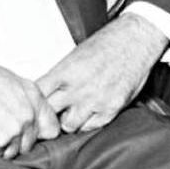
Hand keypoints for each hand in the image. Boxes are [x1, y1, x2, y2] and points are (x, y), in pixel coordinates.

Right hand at [0, 43, 60, 158]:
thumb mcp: (11, 81)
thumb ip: (27, 100)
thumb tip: (32, 115)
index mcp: (34, 98)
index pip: (52, 129)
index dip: (39, 133)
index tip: (29, 133)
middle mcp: (28, 115)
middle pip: (30, 143)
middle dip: (16, 140)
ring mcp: (14, 130)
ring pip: (13, 151)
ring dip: (1, 144)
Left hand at [36, 12, 167, 133]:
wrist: (135, 41)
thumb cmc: (106, 43)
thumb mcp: (75, 54)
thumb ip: (60, 74)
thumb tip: (46, 89)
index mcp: (66, 71)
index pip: (38, 93)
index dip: (34, 99)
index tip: (35, 99)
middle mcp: (78, 88)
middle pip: (50, 112)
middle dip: (48, 112)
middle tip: (50, 111)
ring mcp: (95, 101)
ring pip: (68, 126)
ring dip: (66, 121)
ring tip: (70, 112)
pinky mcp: (111, 109)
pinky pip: (91, 127)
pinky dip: (86, 123)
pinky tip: (87, 113)